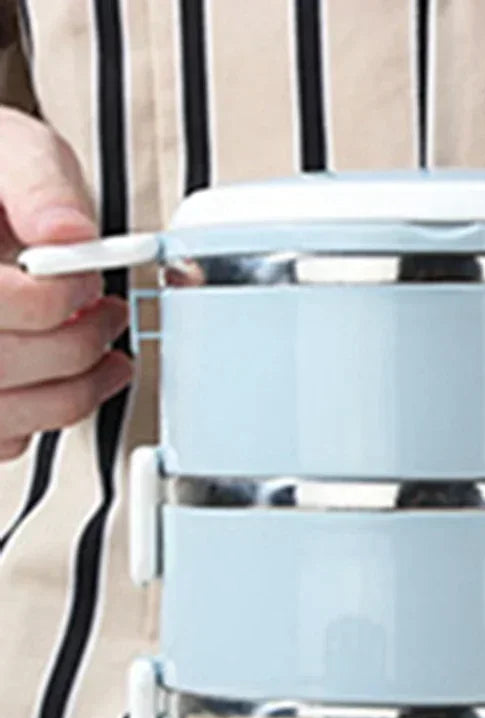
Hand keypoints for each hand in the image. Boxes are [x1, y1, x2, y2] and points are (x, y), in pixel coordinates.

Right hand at [0, 108, 131, 462]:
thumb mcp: (11, 148)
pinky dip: (43, 416)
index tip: (86, 281)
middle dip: (73, 346)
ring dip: (73, 391)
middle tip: (109, 316)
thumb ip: (38, 181)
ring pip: (1, 414)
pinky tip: (65, 380)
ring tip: (107, 357)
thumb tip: (70, 233)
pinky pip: (0, 440)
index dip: (53, 298)